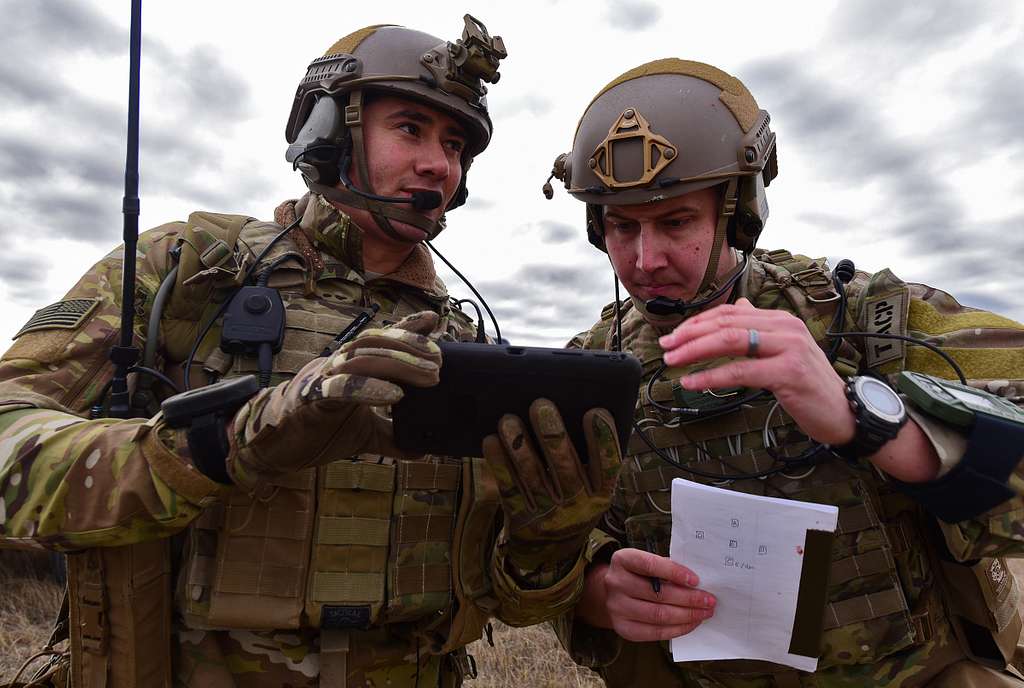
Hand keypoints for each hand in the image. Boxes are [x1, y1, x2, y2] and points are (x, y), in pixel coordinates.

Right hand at [226, 311, 440, 488]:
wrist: (271, 446)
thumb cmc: (317, 430)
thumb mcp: (364, 435)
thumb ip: (391, 437)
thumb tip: (422, 449)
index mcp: (350, 368)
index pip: (381, 341)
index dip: (406, 328)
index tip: (435, 321)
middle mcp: (338, 365)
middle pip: (376, 344)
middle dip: (411, 348)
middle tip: (440, 361)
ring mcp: (323, 379)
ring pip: (362, 359)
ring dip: (399, 365)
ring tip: (429, 377)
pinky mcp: (311, 400)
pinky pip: (341, 389)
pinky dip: (370, 389)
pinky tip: (395, 396)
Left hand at [482, 399, 621, 580]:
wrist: (551, 553)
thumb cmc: (573, 504)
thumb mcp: (592, 492)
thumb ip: (590, 462)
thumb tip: (576, 411)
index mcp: (601, 495)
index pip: (608, 466)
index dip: (603, 440)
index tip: (594, 411)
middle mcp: (577, 506)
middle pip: (565, 467)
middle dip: (552, 434)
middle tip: (541, 405)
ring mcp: (548, 515)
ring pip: (532, 476)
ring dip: (519, 445)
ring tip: (509, 419)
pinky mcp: (521, 518)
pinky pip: (509, 488)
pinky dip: (499, 465)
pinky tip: (491, 442)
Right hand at [581, 548, 714, 641]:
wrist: (612, 594)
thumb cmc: (638, 575)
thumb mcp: (647, 563)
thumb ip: (667, 568)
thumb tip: (696, 583)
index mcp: (622, 560)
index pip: (649, 565)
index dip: (674, 572)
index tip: (696, 580)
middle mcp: (615, 583)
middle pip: (657, 594)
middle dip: (689, 599)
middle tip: (709, 601)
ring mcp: (617, 607)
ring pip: (658, 615)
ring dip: (687, 615)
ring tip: (704, 613)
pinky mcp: (623, 628)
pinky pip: (655, 632)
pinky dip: (678, 628)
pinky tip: (691, 623)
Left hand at [658, 298, 854, 446]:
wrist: (845, 411)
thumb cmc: (810, 384)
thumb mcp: (785, 349)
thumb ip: (760, 328)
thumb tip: (740, 304)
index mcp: (780, 320)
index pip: (730, 312)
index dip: (697, 323)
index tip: (674, 336)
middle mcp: (785, 328)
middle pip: (726, 323)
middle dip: (690, 335)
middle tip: (666, 348)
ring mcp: (789, 348)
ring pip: (730, 341)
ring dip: (695, 351)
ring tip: (672, 362)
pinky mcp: (788, 372)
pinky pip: (740, 371)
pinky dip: (711, 377)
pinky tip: (692, 383)